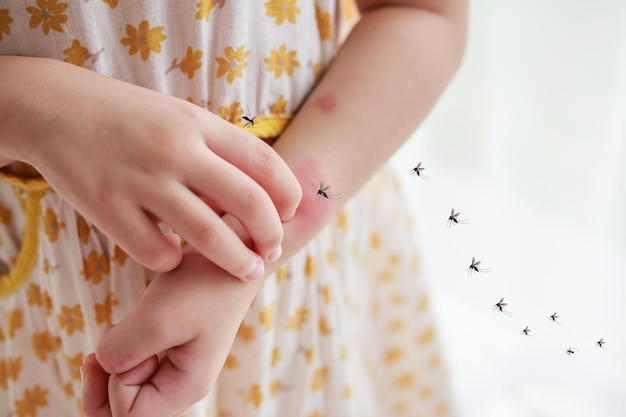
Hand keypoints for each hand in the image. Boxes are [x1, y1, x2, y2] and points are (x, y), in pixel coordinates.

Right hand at [4, 57, 300, 278]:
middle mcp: (175, 151)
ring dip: (237, 261)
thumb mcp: (179, 118)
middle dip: (271, 235)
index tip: (290, 213)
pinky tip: (171, 253)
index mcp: (198, 124)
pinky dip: (172, 261)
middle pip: (248, 203)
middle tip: (272, 251)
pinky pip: (157, 253)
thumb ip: (218, 151)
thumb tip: (259, 199)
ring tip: (248, 270)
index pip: (265, 162)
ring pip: (209, 236)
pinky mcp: (107, 208)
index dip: (288, 194)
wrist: (54, 108)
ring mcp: (141, 180)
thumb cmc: (129, 118)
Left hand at [82, 248, 250, 416]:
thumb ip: (120, 352)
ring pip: (126, 387)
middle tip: (104, 343)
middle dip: (103, 380)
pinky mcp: (169, 350)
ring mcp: (176, 368)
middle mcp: (182, 385)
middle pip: (124, 408)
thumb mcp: (156, 319)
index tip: (128, 342)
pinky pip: (133, 364)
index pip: (129, 416)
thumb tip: (103, 364)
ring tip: (121, 327)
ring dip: (111, 360)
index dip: (112, 385)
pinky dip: (120, 347)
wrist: (230, 253)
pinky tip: (126, 325)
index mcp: (186, 387)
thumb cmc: (203, 285)